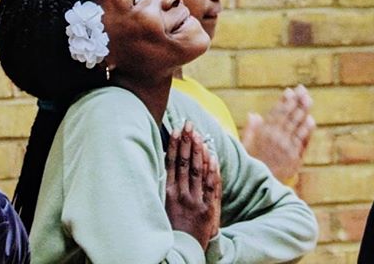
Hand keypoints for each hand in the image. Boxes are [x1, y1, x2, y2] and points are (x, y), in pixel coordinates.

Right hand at [165, 121, 219, 249]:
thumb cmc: (169, 230)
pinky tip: (212, 155)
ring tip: (199, 133)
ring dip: (199, 150)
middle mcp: (180, 196)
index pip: (171, 163)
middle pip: (185, 163)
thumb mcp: (160, 208)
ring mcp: (195, 202)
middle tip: (189, 123)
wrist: (180, 256)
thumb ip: (163, 187)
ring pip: (198, 170)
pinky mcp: (208, 211)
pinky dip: (212, 169)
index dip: (175, 145)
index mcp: (167, 194)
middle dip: (187, 141)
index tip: (177, 129)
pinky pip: (211, 186)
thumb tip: (164, 162)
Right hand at [241, 84, 314, 182]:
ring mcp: (285, 147)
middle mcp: (275, 138)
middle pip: (288, 116)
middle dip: (296, 102)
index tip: (289, 91)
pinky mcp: (294, 157)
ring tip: (308, 100)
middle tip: (303, 90)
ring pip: (296, 125)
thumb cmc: (251, 164)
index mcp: (263, 133)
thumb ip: (251, 130)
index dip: (283, 101)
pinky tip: (311, 120)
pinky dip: (306, 130)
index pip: (275, 112)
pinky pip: (302, 141)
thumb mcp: (244, 145)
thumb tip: (254, 115)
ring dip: (303, 111)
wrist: (258, 187)